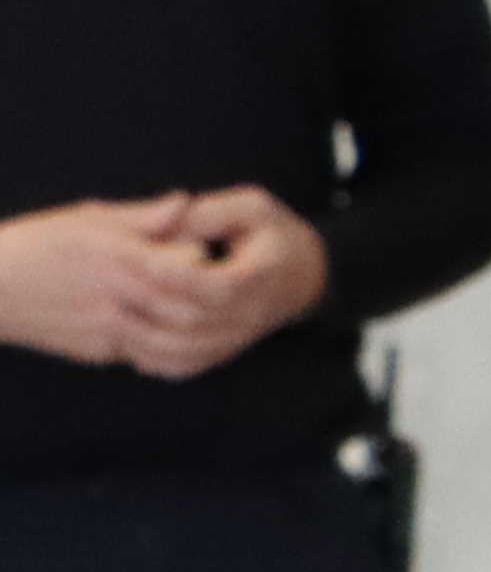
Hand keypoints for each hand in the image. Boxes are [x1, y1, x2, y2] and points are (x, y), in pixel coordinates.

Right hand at [0, 193, 199, 369]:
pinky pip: (152, 352)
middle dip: (212, 293)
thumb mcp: (83, 222)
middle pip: (193, 302)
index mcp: (117, 257)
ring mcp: (111, 330)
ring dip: (196, 323)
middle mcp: (118, 297)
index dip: (206, 253)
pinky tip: (175, 328)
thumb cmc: (33, 247)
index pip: (191, 259)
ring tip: (207, 307)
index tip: (214, 248)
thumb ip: (140, 217)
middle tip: (224, 282)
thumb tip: (184, 202)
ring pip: (178, 335)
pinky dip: (168, 341)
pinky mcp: (102, 353)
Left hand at [112, 189, 328, 377]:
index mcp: (263, 274)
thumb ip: (208, 213)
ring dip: (143, 336)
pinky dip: (154, 359)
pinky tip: (128, 343)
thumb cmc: (271, 234)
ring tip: (106, 314)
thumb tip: (163, 223)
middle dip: (146, 301)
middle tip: (104, 281)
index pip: (215, 285)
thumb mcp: (251, 207)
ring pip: (186, 349)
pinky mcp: (224, 351)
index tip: (131, 255)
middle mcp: (253, 313)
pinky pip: (186, 365)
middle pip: (194, 319)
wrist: (305, 275)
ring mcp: (239, 337)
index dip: (171, 274)